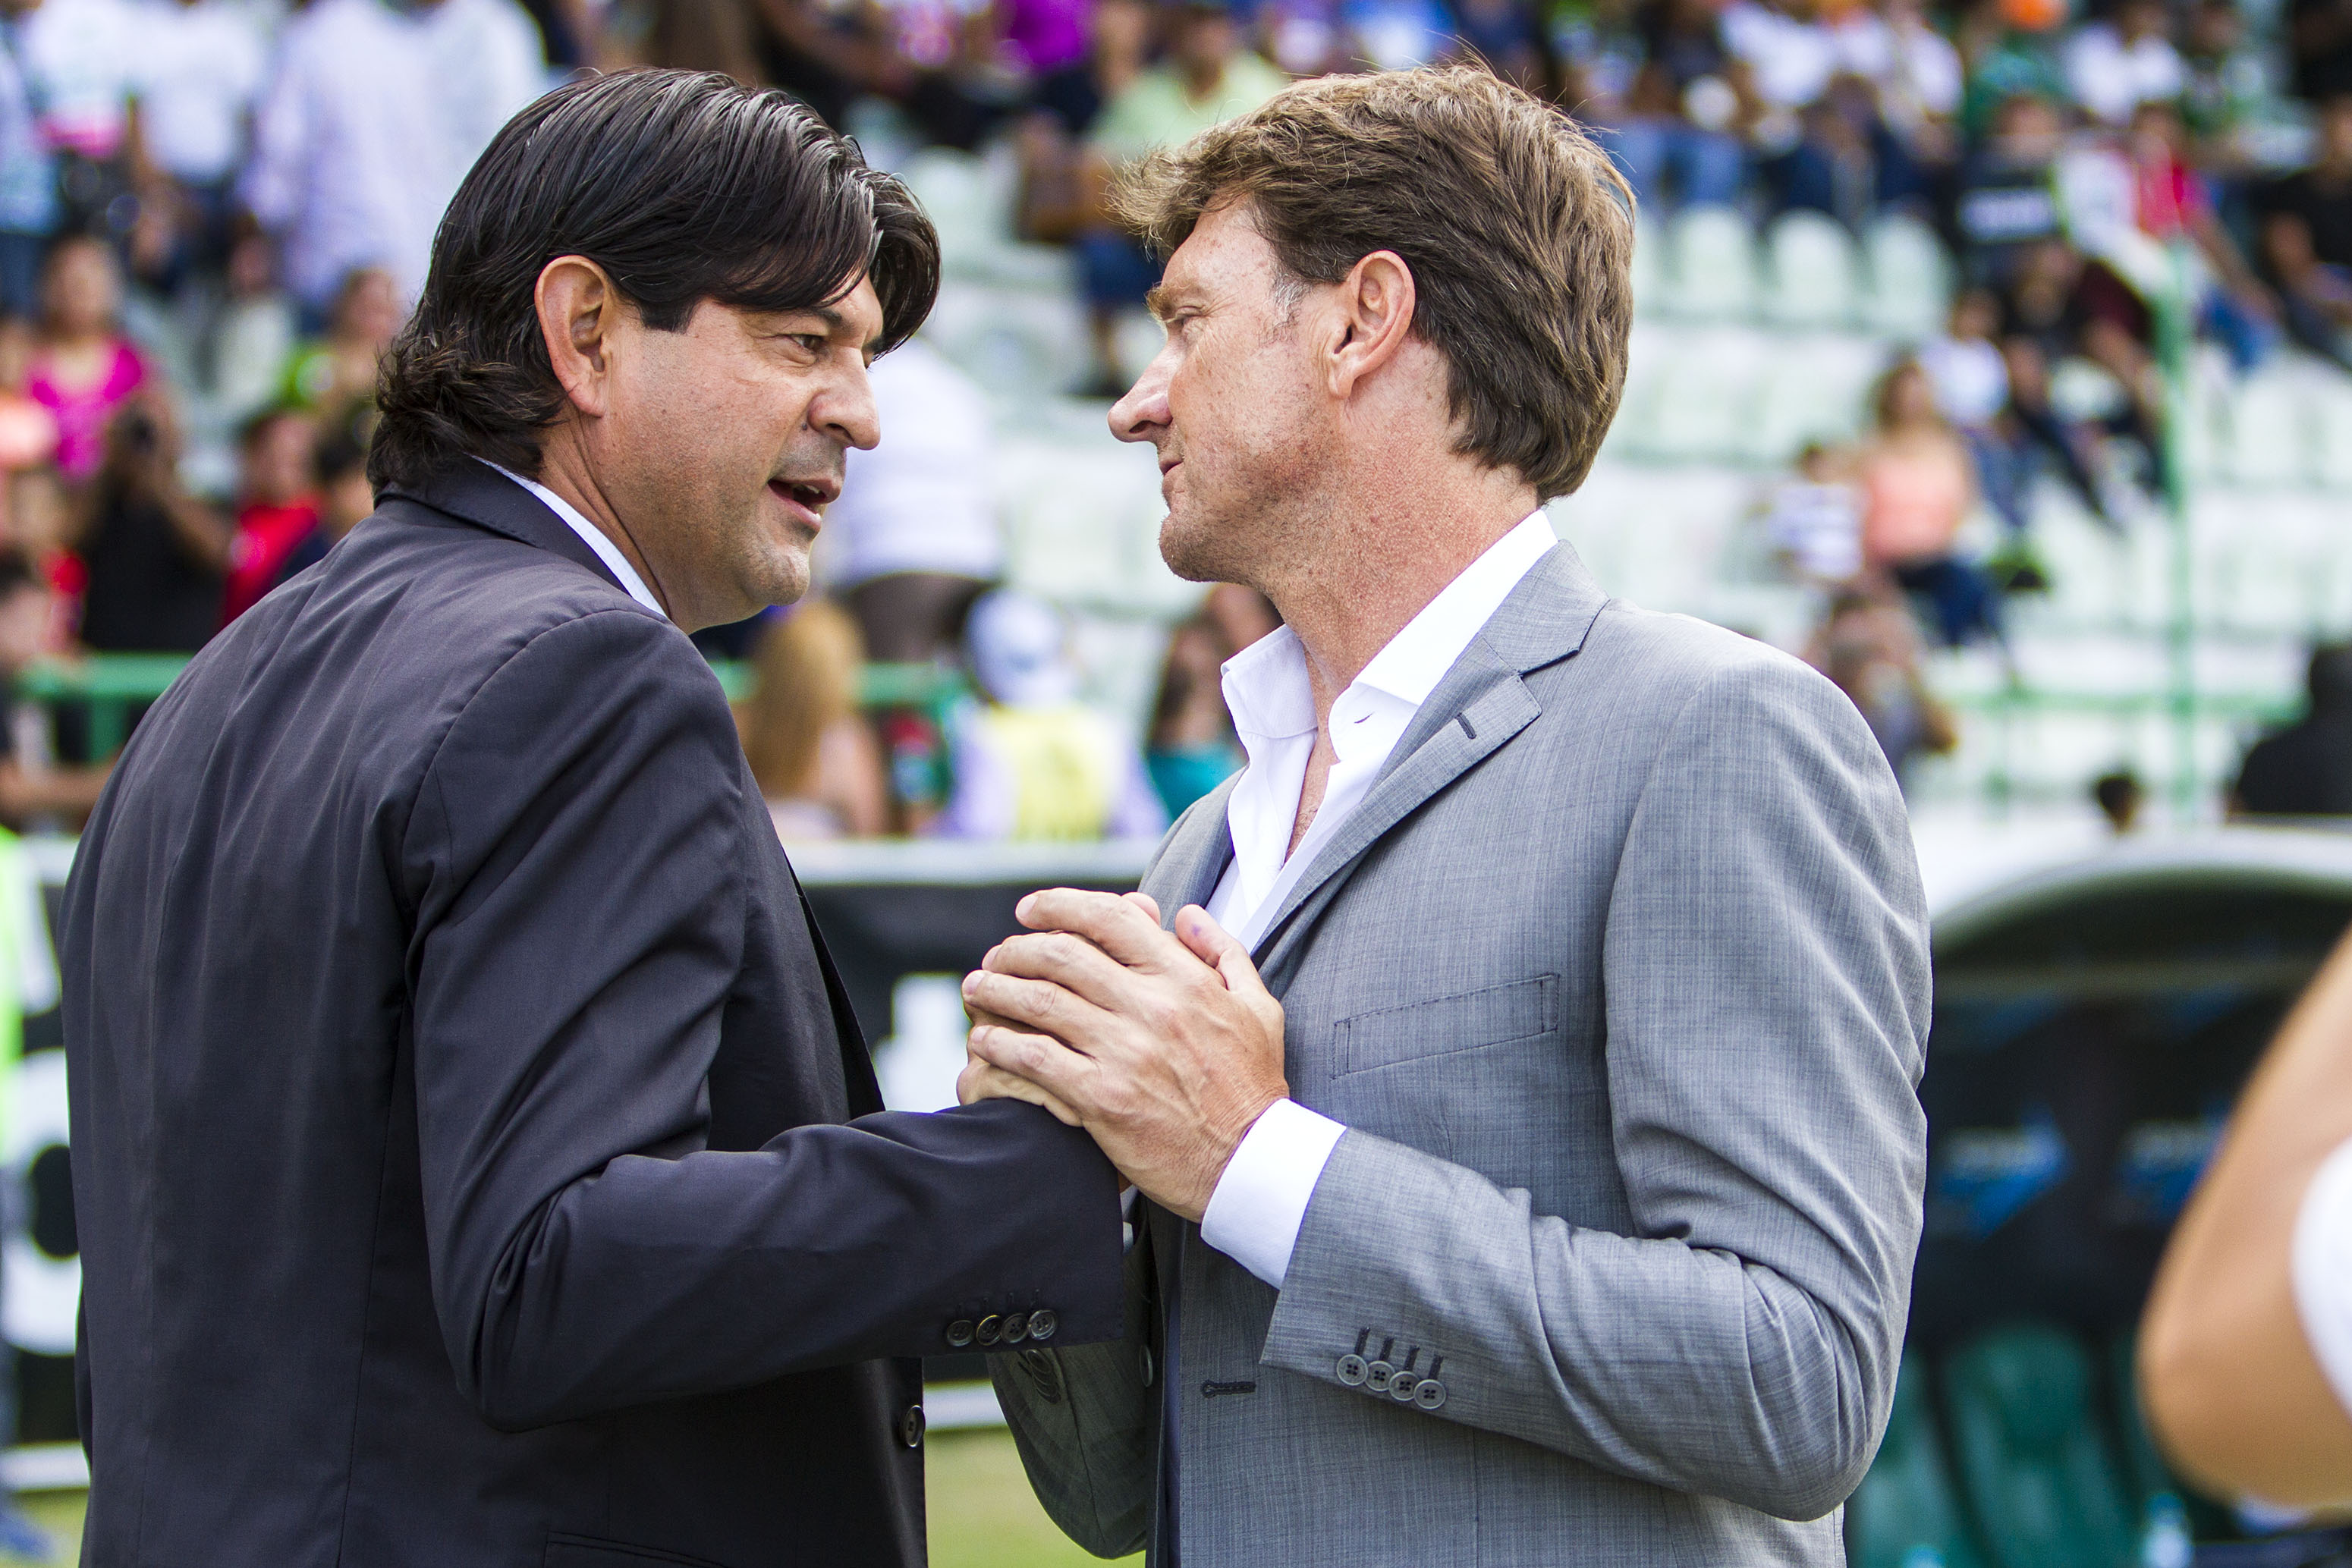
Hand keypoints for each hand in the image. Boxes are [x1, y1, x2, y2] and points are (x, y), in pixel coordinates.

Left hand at [958, 888, 1286, 1221]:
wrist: (1249, 1165)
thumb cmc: (1253, 1087)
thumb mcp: (1258, 1008)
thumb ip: (1224, 953)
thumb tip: (1185, 914)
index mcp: (1186, 980)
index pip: (1111, 920)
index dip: (1061, 906)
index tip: (1031, 909)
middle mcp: (1152, 1008)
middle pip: (1063, 955)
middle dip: (1018, 948)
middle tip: (996, 953)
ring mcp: (1125, 1053)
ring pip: (1041, 1002)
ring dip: (998, 990)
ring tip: (976, 988)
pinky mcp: (1103, 1098)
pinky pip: (1035, 1058)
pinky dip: (1001, 1044)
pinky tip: (984, 1041)